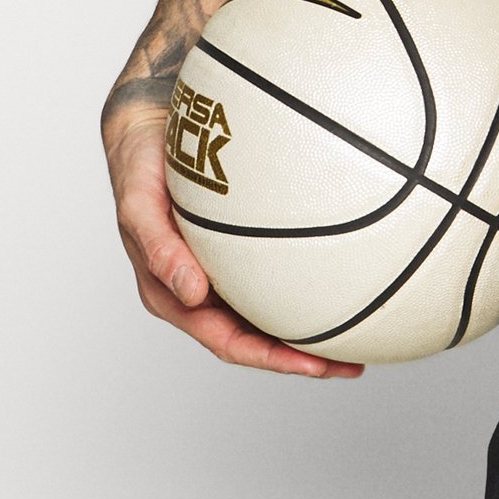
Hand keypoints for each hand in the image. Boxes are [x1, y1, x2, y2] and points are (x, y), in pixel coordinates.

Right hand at [102, 98, 362, 379]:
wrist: (146, 132)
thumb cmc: (140, 170)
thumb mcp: (138, 206)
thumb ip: (159, 249)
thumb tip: (192, 293)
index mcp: (175, 297)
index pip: (229, 342)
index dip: (272, 359)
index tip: (315, 367)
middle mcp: (202, 293)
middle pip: (257, 338)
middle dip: (303, 357)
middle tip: (352, 365)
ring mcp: (221, 272)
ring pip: (269, 312)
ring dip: (310, 328)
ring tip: (359, 335)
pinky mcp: (236, 248)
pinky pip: (275, 272)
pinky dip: (306, 282)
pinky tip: (341, 274)